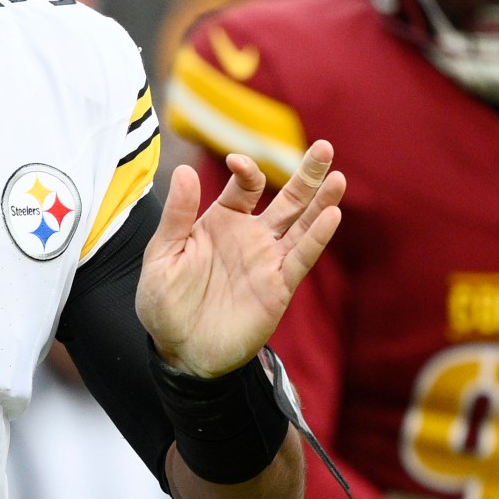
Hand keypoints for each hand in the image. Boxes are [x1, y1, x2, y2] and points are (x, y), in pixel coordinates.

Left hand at [137, 141, 343, 377]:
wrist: (180, 351)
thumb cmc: (165, 303)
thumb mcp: (161, 255)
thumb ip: (176, 215)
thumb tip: (183, 168)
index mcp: (221, 221)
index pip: (245, 186)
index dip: (246, 170)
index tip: (236, 163)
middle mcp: (250, 236)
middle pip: (287, 199)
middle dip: (306, 174)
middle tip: (324, 146)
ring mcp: (267, 261)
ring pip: (302, 225)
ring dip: (320, 202)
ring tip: (337, 177)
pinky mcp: (278, 287)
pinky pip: (301, 258)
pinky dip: (316, 238)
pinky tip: (331, 216)